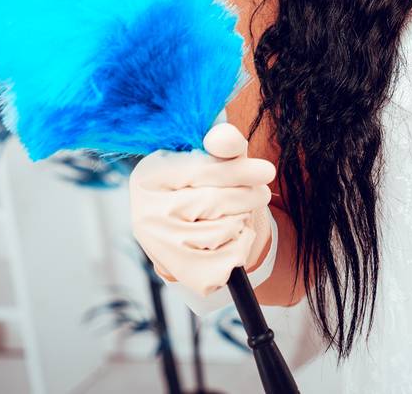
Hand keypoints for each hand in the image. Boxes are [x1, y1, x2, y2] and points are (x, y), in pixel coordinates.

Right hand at [129, 122, 276, 295]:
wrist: (204, 230)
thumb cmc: (213, 186)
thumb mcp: (220, 158)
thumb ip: (224, 142)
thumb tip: (223, 138)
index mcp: (149, 174)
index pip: (200, 170)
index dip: (238, 170)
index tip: (267, 171)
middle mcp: (144, 211)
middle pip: (212, 202)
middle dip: (246, 197)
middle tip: (259, 194)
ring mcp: (157, 245)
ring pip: (220, 232)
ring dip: (242, 222)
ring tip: (239, 215)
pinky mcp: (174, 272)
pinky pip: (220, 264)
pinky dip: (238, 250)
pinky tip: (233, 240)